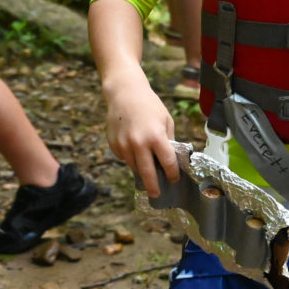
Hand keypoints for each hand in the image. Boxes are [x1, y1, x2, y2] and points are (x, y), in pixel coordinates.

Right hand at [103, 74, 177, 197]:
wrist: (125, 93)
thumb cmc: (149, 105)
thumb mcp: (166, 119)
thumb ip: (168, 140)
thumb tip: (170, 159)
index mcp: (156, 136)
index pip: (167, 162)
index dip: (172, 173)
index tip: (174, 179)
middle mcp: (139, 143)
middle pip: (147, 173)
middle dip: (153, 186)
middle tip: (157, 194)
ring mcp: (124, 145)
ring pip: (134, 167)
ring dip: (141, 170)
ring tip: (147, 170)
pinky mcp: (113, 145)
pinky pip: (124, 158)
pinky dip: (130, 158)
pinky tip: (135, 148)